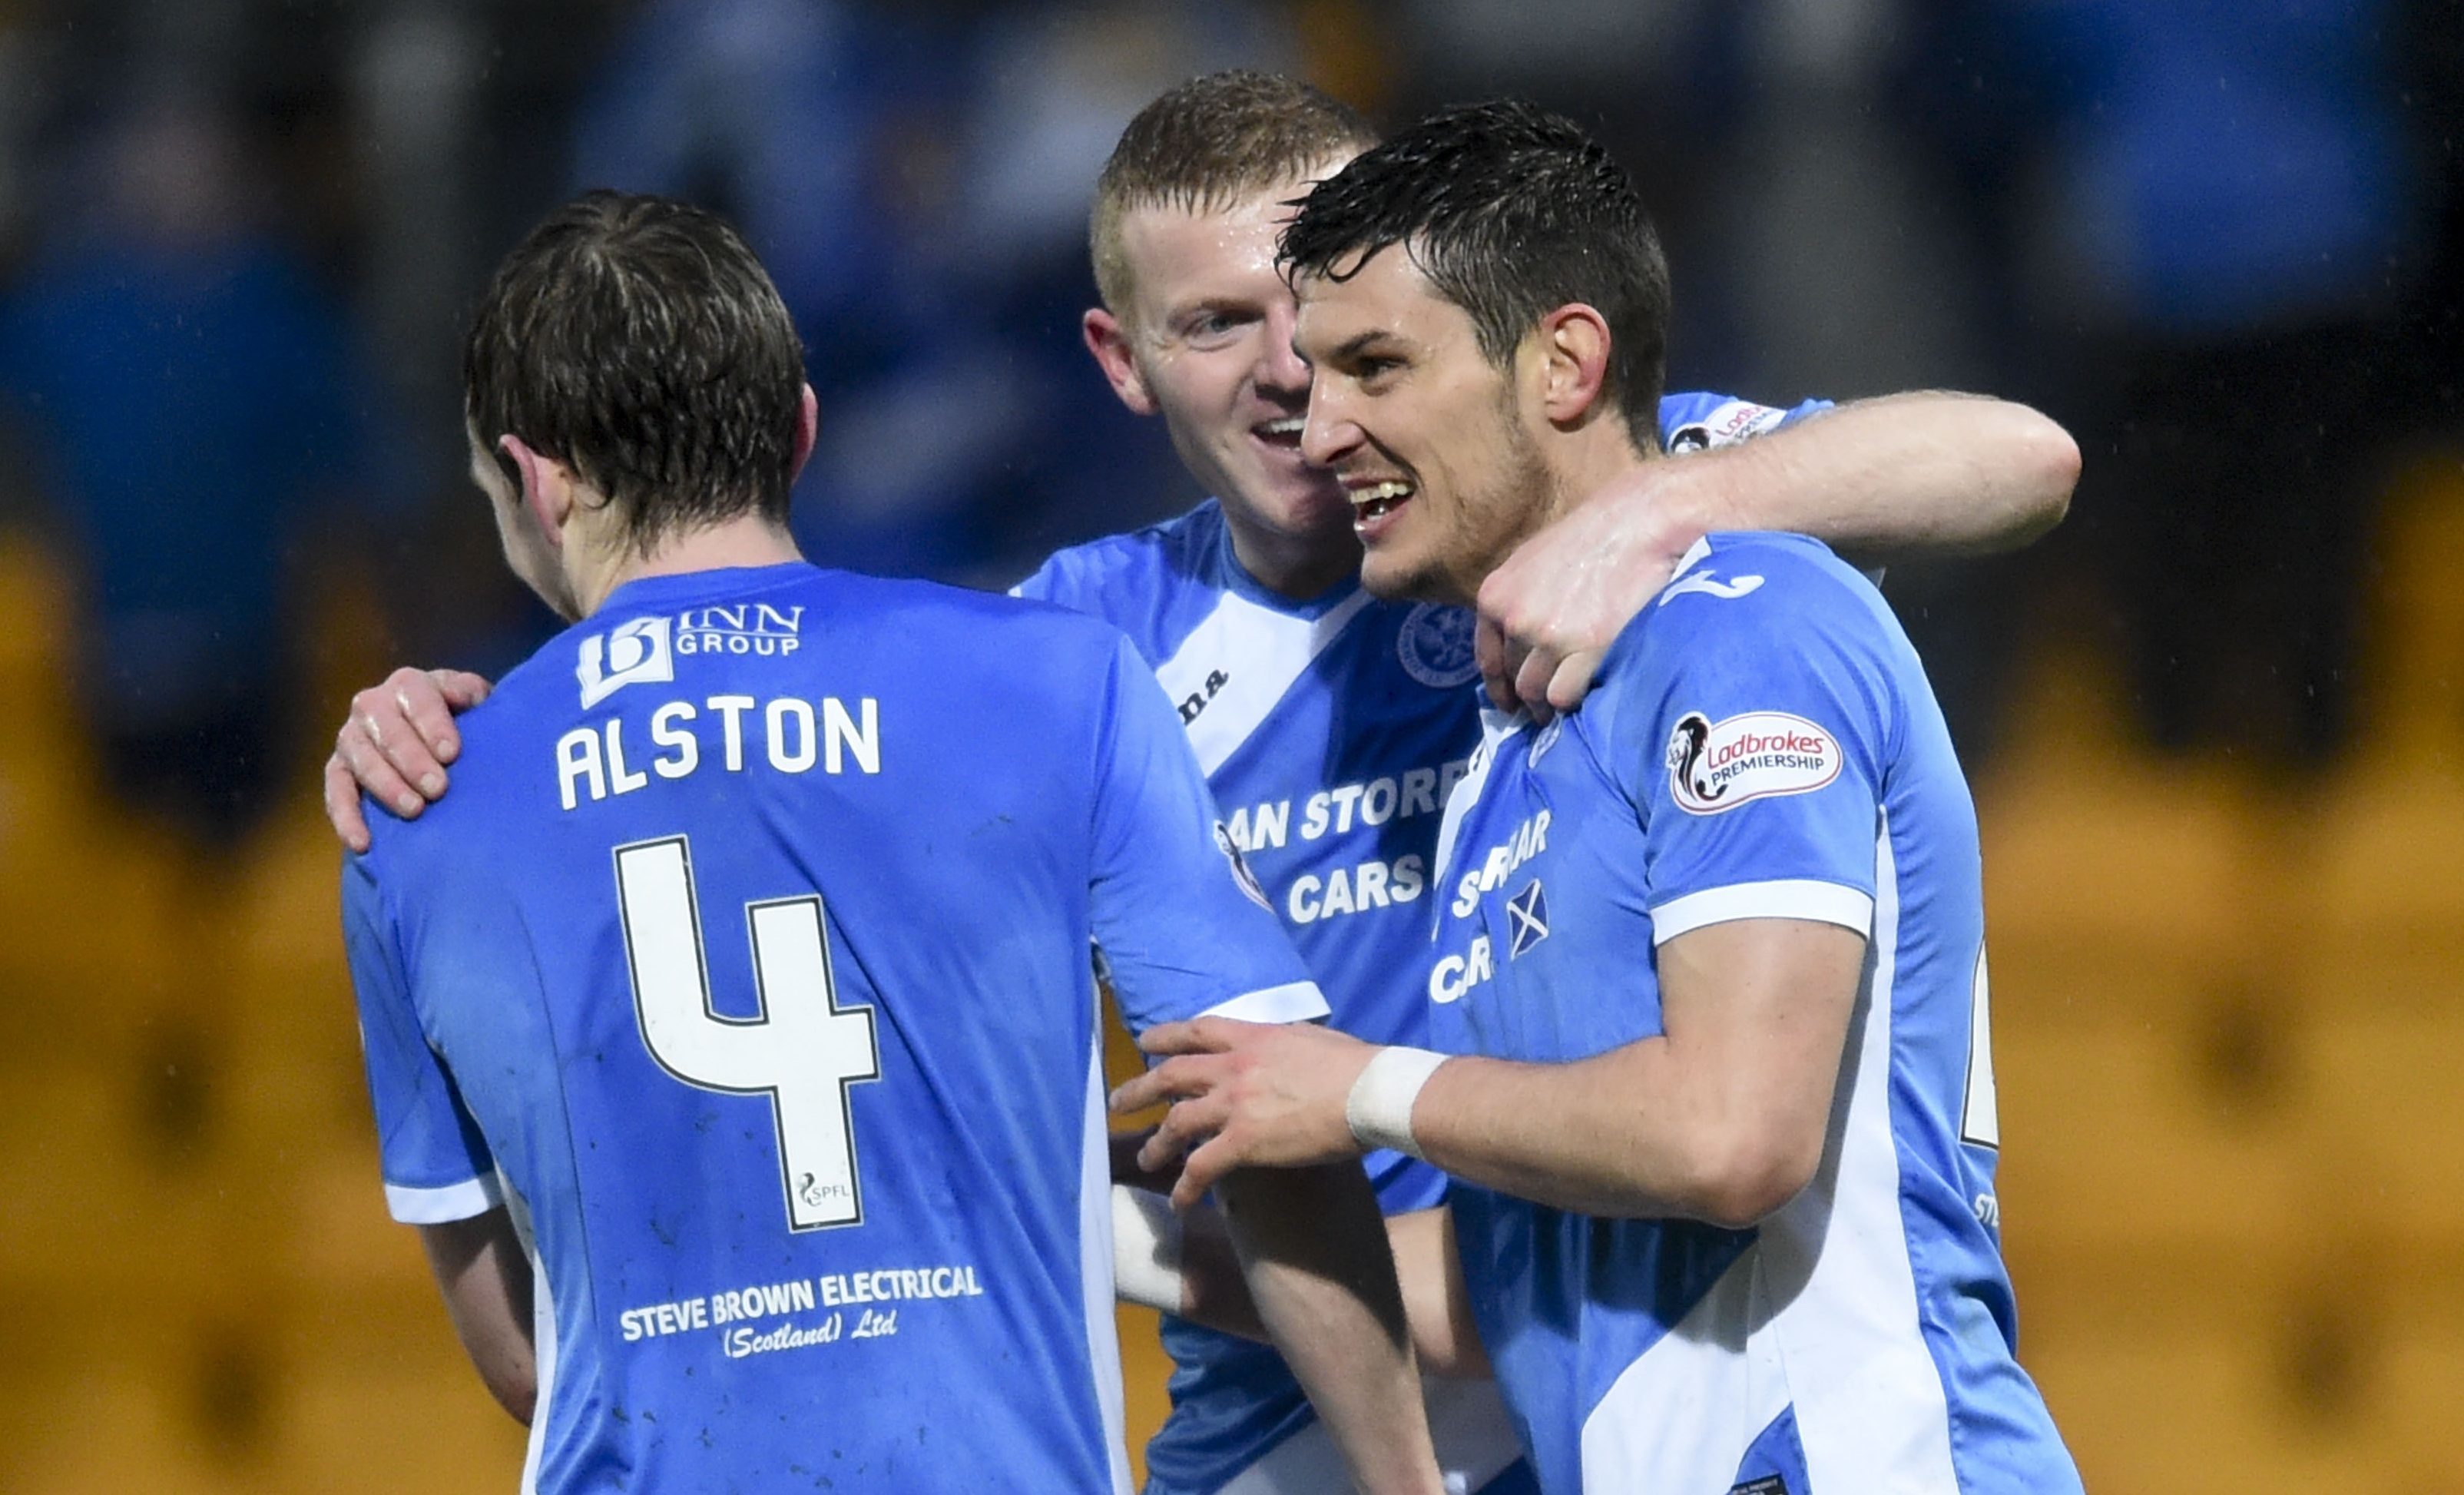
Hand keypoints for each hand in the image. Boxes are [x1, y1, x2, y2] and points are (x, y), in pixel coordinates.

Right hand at [324, 667, 493, 851]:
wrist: (441, 741)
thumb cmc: (464, 720)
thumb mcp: (474, 701)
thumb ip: (472, 694)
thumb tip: (468, 697)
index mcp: (409, 685)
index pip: (416, 697)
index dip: (432, 723)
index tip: (451, 753)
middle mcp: (373, 705)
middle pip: (386, 729)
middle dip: (411, 759)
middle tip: (438, 788)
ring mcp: (351, 737)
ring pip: (360, 758)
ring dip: (386, 786)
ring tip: (414, 810)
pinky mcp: (338, 769)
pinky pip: (335, 792)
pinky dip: (346, 818)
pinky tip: (363, 843)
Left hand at [1110, 1018, 1378, 1209]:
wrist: (1369, 1092)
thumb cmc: (1354, 1064)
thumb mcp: (1310, 1038)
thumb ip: (1284, 1042)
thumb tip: (1282, 1047)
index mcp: (1251, 1037)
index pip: (1197, 1031)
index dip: (1167, 1037)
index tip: (1146, 1043)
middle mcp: (1233, 1067)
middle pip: (1171, 1075)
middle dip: (1139, 1089)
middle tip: (1118, 1102)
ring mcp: (1234, 1105)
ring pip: (1177, 1122)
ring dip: (1156, 1142)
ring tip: (1145, 1157)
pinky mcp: (1243, 1142)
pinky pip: (1201, 1167)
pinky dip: (1185, 1186)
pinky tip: (1179, 1202)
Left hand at [1476, 459, 1704, 717]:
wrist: (1641, 521)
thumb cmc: (1595, 535)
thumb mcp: (1535, 559)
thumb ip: (1520, 600)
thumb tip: (1520, 642)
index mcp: (1497, 596)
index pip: (1488, 658)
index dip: (1499, 687)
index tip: (1511, 704)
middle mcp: (1516, 619)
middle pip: (1515, 679)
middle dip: (1529, 699)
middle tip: (1547, 712)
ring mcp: (1549, 637)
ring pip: (1537, 693)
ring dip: (1550, 709)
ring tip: (1569, 712)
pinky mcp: (1586, 650)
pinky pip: (1565, 696)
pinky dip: (1575, 704)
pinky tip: (1588, 699)